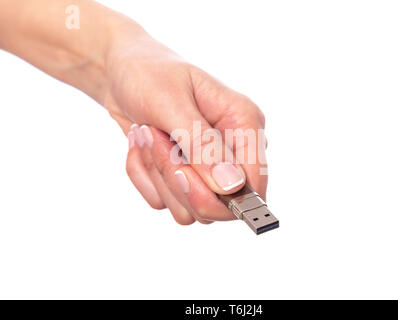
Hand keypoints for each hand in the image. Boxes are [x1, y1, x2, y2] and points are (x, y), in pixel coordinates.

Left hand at [104, 33, 267, 224]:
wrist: (122, 73)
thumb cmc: (149, 74)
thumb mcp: (172, 102)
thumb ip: (202, 145)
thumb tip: (232, 186)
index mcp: (244, 124)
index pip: (255, 181)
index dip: (226, 195)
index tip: (184, 175)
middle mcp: (232, 151)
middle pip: (219, 204)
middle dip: (178, 179)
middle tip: (156, 141)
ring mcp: (208, 169)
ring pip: (188, 207)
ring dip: (157, 174)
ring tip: (147, 134)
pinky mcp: (184, 179)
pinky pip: (163, 201)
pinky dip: (144, 176)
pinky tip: (141, 145)